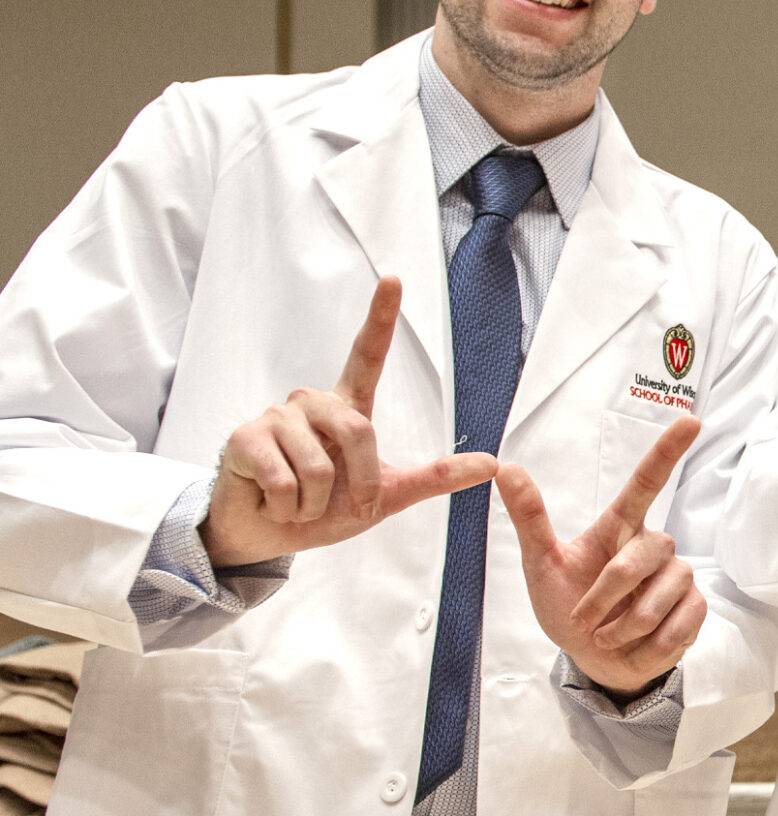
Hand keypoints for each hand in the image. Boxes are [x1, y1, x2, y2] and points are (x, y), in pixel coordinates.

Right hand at [203, 276, 498, 566]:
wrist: (268, 536)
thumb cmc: (325, 511)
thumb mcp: (386, 496)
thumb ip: (435, 478)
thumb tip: (495, 463)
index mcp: (347, 409)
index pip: (367, 355)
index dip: (379, 317)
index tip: (393, 278)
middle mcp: (311, 402)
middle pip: (359, 431)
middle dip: (360, 484)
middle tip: (341, 505)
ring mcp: (275, 416)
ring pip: (320, 467)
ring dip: (315, 503)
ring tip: (297, 502)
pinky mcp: (245, 438)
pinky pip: (285, 481)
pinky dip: (288, 508)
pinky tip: (273, 503)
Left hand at [498, 413, 706, 694]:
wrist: (594, 659)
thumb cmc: (568, 606)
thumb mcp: (541, 564)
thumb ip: (529, 517)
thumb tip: (504, 467)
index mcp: (619, 528)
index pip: (647, 483)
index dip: (667, 452)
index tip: (689, 421)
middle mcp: (653, 546)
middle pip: (642, 556)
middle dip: (608, 594)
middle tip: (586, 620)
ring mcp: (678, 576)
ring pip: (662, 595)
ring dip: (626, 626)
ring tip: (608, 636)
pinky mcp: (695, 607)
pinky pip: (682, 622)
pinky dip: (652, 643)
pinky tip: (638, 646)